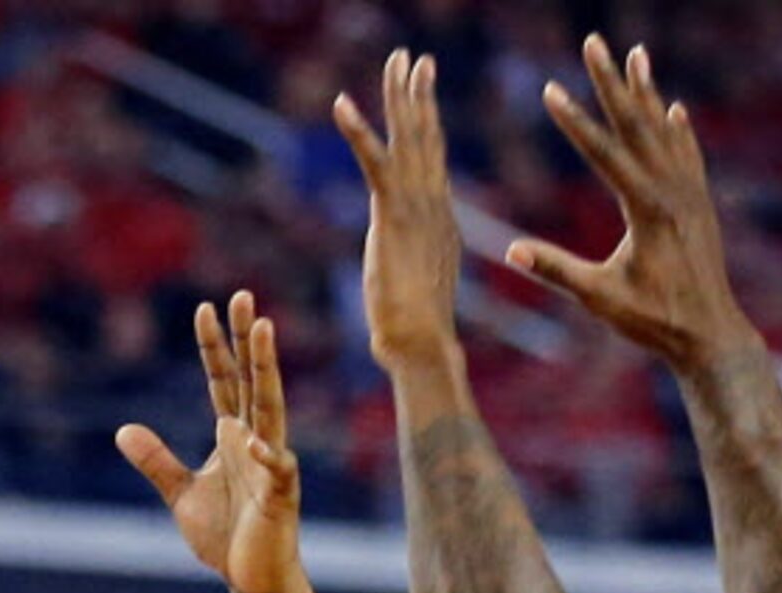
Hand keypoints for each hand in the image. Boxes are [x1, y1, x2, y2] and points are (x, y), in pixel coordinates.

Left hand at [116, 291, 302, 592]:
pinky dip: (268, 456)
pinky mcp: (280, 498)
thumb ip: (156, 461)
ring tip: (263, 331)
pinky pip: (277, 469)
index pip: (224, 381)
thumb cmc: (225, 536)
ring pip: (271, 409)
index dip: (214, 347)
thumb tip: (124, 430)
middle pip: (251, 380)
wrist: (250, 579)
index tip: (204, 308)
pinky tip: (255, 440)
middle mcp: (256, 441)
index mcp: (233, 436)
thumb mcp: (181, 493)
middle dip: (247, 339)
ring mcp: (271, 465)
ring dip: (266, 370)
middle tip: (243, 296)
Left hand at [334, 51, 462, 375]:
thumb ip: (411, 268)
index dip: (428, 122)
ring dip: (399, 96)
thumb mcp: (415, 287)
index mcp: (439, 218)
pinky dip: (358, 131)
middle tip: (413, 59)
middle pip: (427, 137)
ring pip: (408, 138)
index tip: (424, 91)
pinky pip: (373, 163)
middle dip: (419, 95)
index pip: (433, 159)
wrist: (423, 344)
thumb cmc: (415, 332)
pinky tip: (342, 104)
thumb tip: (405, 275)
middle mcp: (434, 204)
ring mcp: (417, 207)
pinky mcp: (391, 216)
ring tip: (396, 59)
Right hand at [510, 37, 754, 372]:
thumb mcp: (599, 297)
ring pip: (664, 131)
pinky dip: (677, 128)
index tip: (550, 89)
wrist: (710, 335)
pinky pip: (687, 154)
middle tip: (594, 42)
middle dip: (611, 81)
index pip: (603, 152)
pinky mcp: (700, 205)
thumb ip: (557, 269)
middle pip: (636, 124)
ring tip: (636, 54)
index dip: (575, 120)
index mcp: (646, 209)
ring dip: (646, 92)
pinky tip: (673, 108)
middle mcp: (673, 191)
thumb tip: (511, 252)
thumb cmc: (652, 321)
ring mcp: (690, 195)